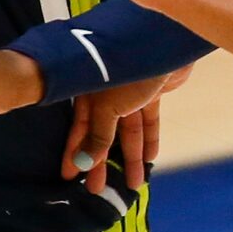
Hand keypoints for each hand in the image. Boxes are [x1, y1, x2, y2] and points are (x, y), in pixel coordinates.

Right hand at [62, 66, 188, 193]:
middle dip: (103, 163)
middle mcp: (105, 95)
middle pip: (104, 136)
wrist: (162, 40)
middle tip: (99, 191)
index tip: (71, 178)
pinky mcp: (151, 90)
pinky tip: (151, 158)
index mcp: (88, 95)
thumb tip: (85, 162)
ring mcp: (129, 93)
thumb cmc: (126, 69)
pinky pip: (148, 120)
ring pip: (129, 131)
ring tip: (135, 184)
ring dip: (132, 157)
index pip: (79, 132)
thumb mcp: (108, 107)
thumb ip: (98, 135)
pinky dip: (149, 138)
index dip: (75, 155)